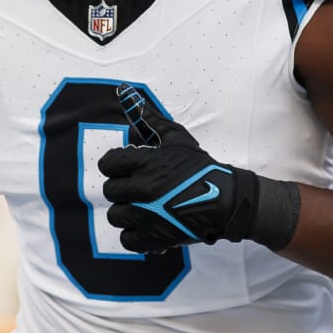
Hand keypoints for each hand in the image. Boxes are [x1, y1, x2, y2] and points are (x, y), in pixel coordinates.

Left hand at [97, 85, 258, 253]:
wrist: (225, 200)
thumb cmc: (199, 167)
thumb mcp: (176, 138)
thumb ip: (149, 119)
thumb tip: (126, 93)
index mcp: (145, 163)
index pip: (107, 164)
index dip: (115, 166)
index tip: (126, 169)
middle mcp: (143, 189)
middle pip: (110, 191)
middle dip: (122, 189)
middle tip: (139, 189)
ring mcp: (147, 215)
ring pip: (115, 215)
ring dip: (127, 212)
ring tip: (144, 207)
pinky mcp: (155, 237)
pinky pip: (127, 240)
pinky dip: (135, 235)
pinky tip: (147, 225)